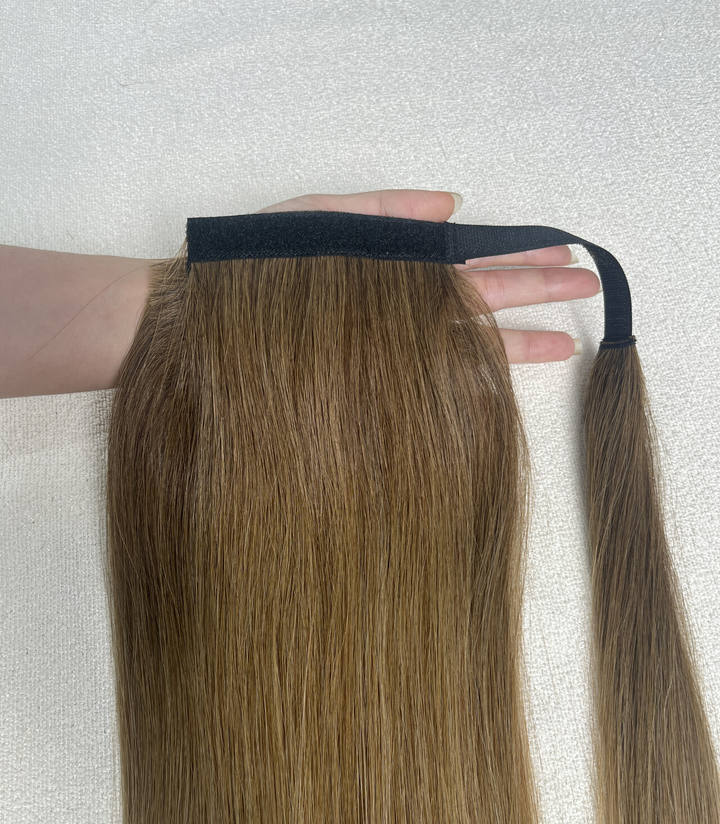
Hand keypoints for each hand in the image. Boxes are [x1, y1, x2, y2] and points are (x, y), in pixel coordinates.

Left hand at [256, 189, 599, 362]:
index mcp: (393, 267)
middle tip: (587, 285)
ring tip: (568, 337)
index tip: (562, 253)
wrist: (205, 326)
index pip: (468, 259)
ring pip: (465, 339)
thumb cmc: (256, 272)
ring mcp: (391, 347)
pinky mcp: (376, 380)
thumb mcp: (317, 221)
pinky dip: (471, 376)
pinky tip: (507, 376)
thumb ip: (383, 213)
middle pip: (480, 296)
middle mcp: (400, 310)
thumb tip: (452, 202)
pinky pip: (433, 378)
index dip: (516, 255)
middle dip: (535, 289)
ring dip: (519, 337)